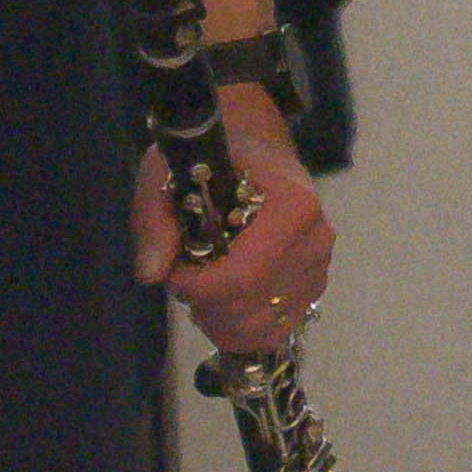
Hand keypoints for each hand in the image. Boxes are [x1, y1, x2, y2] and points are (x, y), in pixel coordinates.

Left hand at [130, 84, 332, 353]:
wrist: (250, 143)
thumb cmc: (208, 156)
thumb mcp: (164, 176)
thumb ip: (154, 223)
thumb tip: (151, 273)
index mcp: (291, 207)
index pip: (240, 279)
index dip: (195, 286)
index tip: (174, 267)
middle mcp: (315, 238)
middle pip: (251, 310)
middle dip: (205, 305)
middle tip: (188, 273)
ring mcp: (319, 262)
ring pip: (264, 328)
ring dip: (222, 318)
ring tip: (206, 284)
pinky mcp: (315, 279)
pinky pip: (277, 328)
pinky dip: (243, 325)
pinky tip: (227, 296)